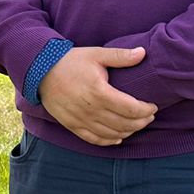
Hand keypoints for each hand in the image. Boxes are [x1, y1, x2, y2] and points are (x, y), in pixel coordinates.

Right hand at [38, 46, 156, 145]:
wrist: (41, 71)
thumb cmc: (71, 61)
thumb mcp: (96, 54)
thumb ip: (120, 56)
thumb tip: (143, 53)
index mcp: (99, 91)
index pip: (131, 108)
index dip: (146, 110)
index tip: (153, 106)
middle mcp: (90, 109)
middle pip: (124, 123)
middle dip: (141, 122)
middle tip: (149, 116)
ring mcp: (81, 119)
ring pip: (112, 133)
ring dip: (128, 131)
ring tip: (137, 124)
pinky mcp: (72, 125)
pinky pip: (94, 139)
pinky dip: (109, 140)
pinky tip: (118, 137)